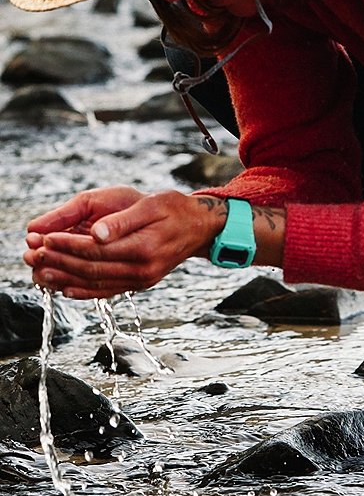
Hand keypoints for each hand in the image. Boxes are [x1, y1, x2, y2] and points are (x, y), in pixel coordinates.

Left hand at [23, 187, 227, 298]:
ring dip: (64, 279)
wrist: (199, 228)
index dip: (68, 245)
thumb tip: (97, 233)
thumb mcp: (152, 204)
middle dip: (58, 263)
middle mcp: (142, 270)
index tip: (45, 239)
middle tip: (32, 256)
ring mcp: (141, 280)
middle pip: (91, 270)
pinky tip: (64, 288)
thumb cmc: (174, 209)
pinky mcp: (139, 284)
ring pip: (95, 284)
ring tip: (39, 272)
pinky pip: (106, 291)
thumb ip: (124, 220)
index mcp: (144, 247)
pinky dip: (82, 291)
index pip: (97, 250)